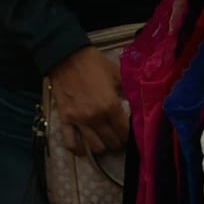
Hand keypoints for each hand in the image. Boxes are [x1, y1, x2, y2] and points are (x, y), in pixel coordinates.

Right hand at [49, 45, 128, 159]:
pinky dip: (78, 149)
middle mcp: (96, 118)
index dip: (129, 134)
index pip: (125, 132)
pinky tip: (83, 147)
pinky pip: (71, 143)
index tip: (129, 131)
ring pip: (95, 147)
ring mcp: (79, 120)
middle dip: (118, 141)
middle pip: (112, 142)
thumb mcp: (116, 73)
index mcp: (111, 106)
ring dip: (102, 146)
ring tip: (104, 139)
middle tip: (118, 134)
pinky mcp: (65, 119)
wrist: (65, 55)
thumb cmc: (93, 63)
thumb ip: (128, 91)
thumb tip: (139, 104)